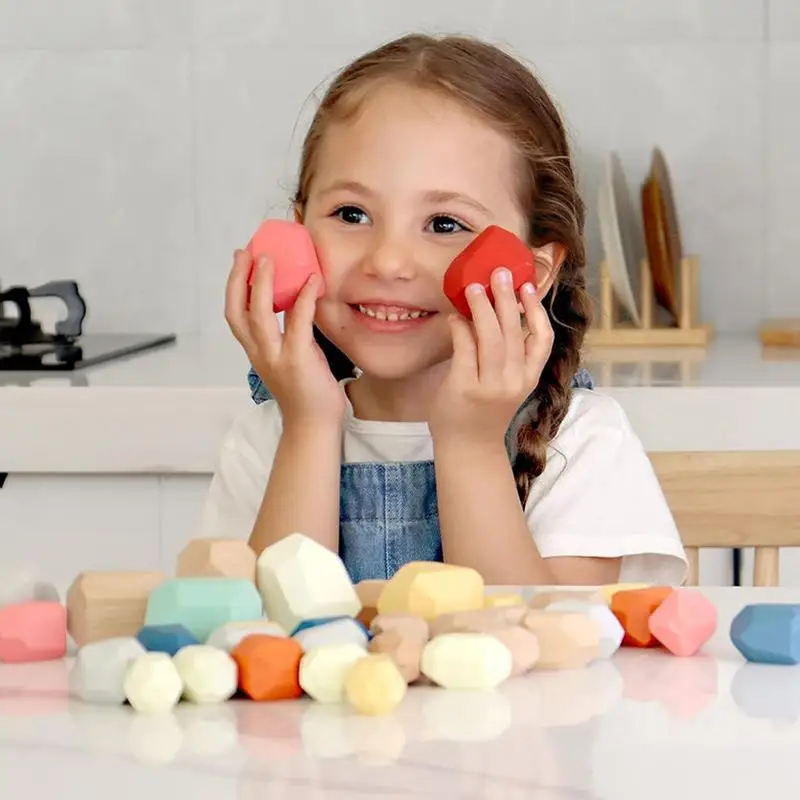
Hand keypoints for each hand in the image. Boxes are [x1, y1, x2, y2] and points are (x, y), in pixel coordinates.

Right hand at [225, 249, 346, 425]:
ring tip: (270, 258)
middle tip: (246, 251)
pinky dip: (303, 299)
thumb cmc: (307, 392)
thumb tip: (299, 304)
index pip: (235, 315)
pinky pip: (298, 323)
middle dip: (238, 278)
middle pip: (237, 310)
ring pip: (259, 314)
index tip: (240, 260)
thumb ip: (289, 335)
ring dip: (263, 283)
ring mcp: (276, 357)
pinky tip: (312, 281)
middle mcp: (259, 353)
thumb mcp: (291, 358)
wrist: (313, 426)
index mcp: (256, 352)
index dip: (234, 286)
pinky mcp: (298, 360)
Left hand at [428, 267, 552, 444]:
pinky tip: (454, 317)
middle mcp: (513, 381)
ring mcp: (489, 386)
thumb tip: (496, 311)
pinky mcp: (464, 387)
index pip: (542, 340)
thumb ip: (508, 355)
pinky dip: (460, 329)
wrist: (469, 449)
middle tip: (499, 273)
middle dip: (507, 298)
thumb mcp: (507, 385)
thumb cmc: (485, 412)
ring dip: (482, 307)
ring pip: (490, 337)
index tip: (527, 287)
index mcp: (528, 378)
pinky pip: (464, 349)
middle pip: (514, 331)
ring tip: (473, 287)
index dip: (536, 311)